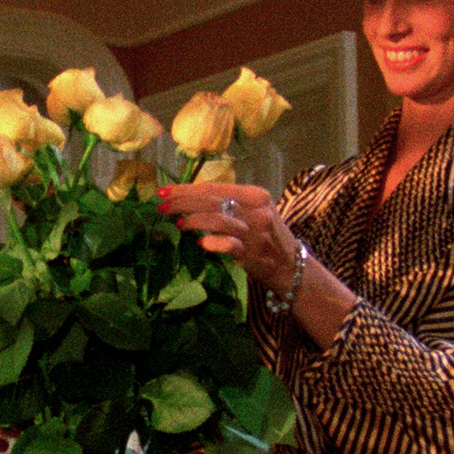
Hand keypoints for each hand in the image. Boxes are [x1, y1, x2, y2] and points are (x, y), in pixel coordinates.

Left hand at [157, 183, 296, 291]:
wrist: (291, 266)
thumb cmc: (267, 237)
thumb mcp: (254, 212)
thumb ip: (228, 204)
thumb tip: (189, 199)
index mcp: (255, 195)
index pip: (214, 187)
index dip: (186, 188)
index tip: (164, 192)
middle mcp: (256, 210)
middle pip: (212, 200)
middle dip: (182, 202)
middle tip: (161, 207)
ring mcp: (254, 232)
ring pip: (218, 219)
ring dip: (193, 220)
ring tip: (177, 224)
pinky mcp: (252, 253)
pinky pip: (229, 245)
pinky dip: (212, 243)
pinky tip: (199, 243)